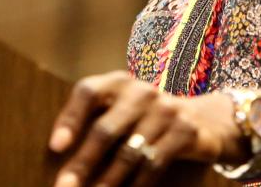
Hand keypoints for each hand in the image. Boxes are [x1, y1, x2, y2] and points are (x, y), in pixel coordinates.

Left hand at [48, 70, 243, 186]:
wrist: (204, 118)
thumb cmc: (147, 119)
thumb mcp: (124, 111)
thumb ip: (97, 122)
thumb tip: (59, 155)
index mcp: (119, 83)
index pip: (89, 92)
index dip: (70, 117)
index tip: (56, 147)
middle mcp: (142, 92)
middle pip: (106, 129)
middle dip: (83, 163)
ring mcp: (166, 110)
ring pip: (129, 152)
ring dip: (108, 181)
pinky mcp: (184, 131)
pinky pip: (154, 163)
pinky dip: (137, 185)